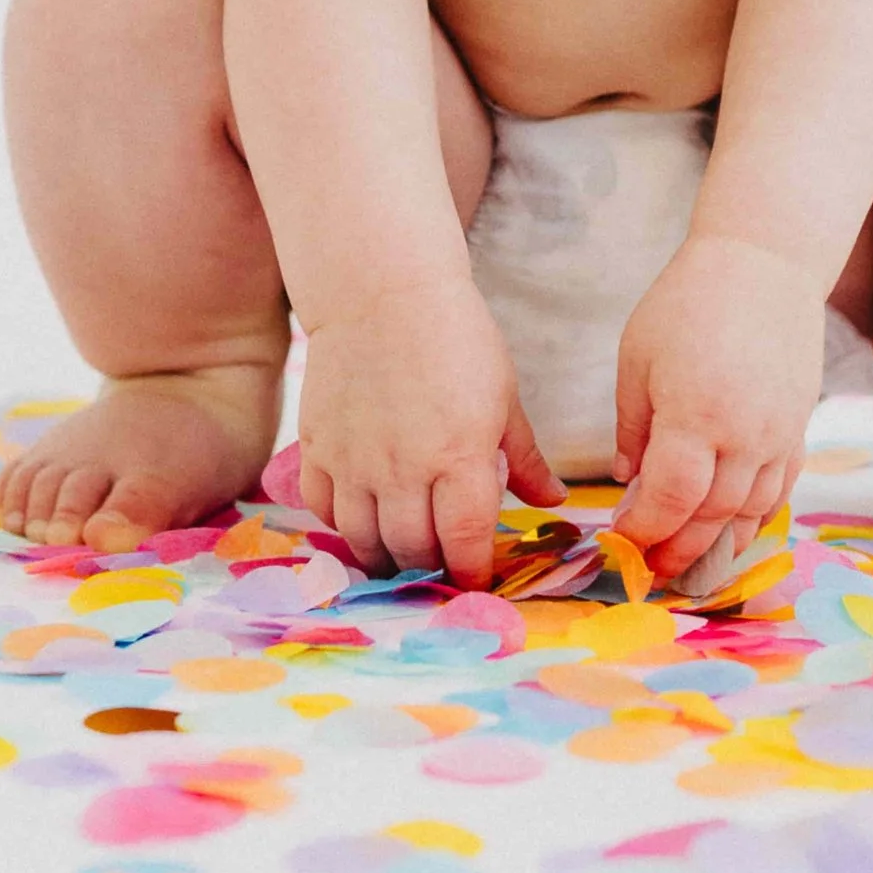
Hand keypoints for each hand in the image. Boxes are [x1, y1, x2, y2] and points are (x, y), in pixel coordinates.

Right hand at [289, 274, 563, 586]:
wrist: (383, 292)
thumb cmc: (457, 339)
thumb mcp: (504, 398)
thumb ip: (525, 458)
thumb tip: (554, 500)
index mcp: (459, 457)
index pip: (464, 542)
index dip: (473, 572)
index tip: (480, 579)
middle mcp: (403, 469)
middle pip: (413, 551)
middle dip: (433, 570)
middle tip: (444, 567)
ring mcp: (355, 461)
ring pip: (365, 541)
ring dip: (387, 558)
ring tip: (404, 555)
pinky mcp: (319, 448)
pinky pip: (325, 510)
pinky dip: (344, 526)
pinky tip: (363, 521)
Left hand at [611, 234, 821, 581]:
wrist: (764, 266)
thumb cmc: (688, 303)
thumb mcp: (637, 360)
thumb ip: (634, 429)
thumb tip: (631, 482)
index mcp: (695, 416)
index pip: (671, 500)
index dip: (645, 529)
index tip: (623, 538)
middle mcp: (744, 436)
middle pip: (712, 517)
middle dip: (678, 549)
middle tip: (651, 567)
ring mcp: (779, 435)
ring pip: (750, 512)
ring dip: (717, 543)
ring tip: (688, 560)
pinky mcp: (798, 428)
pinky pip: (779, 490)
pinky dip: (755, 517)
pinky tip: (731, 528)